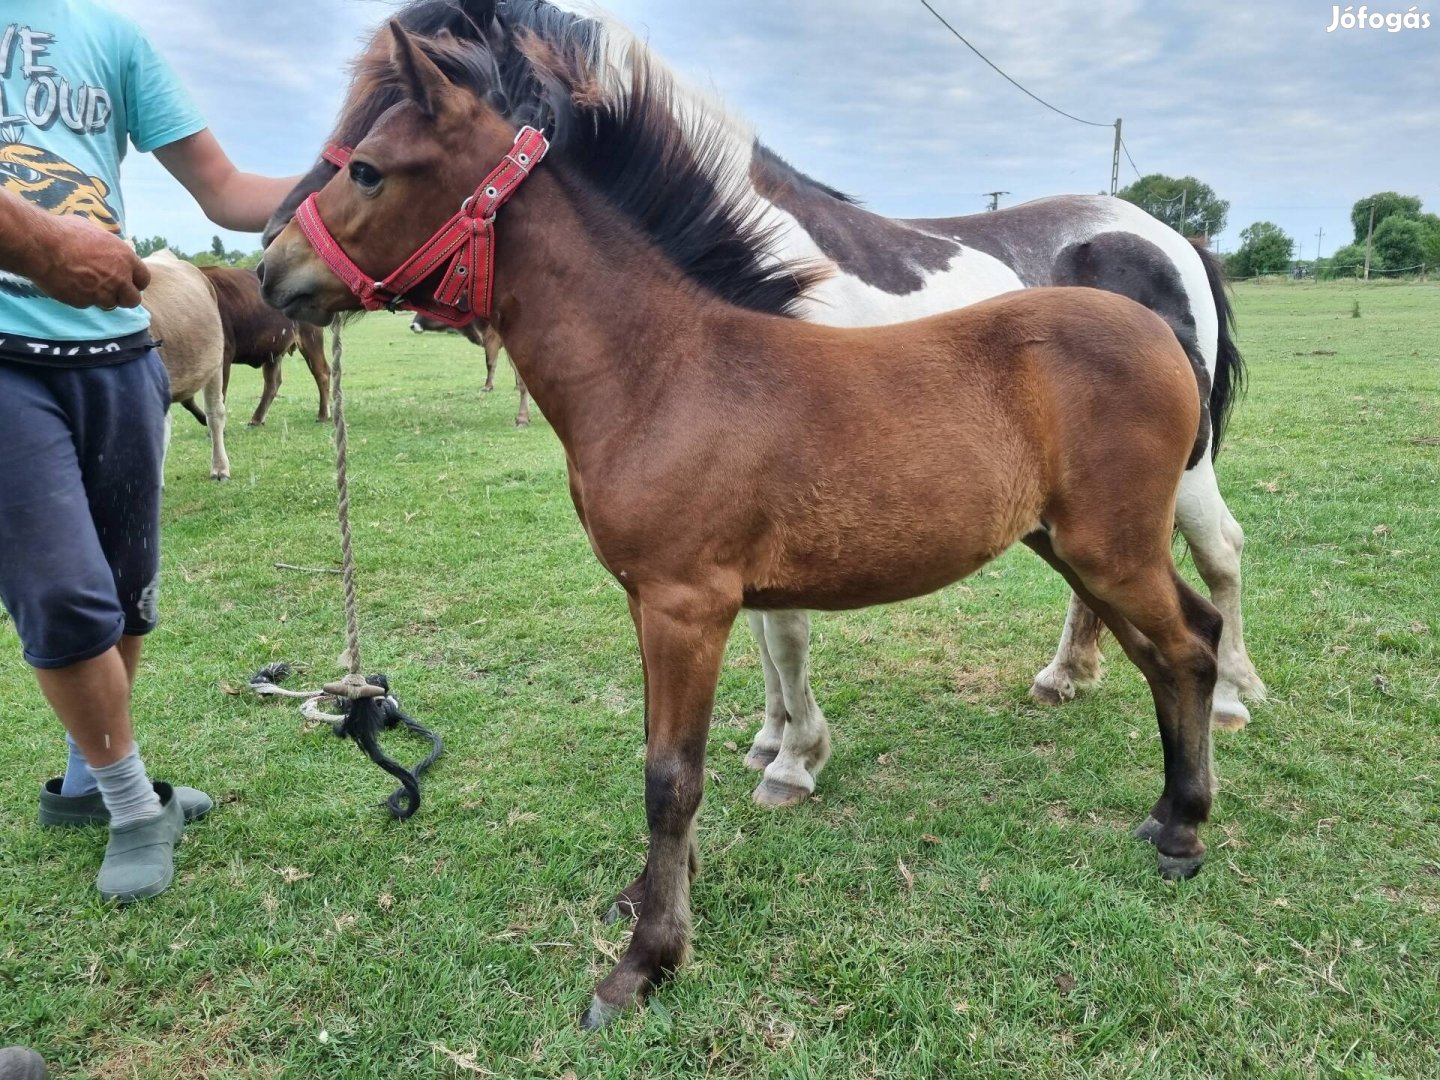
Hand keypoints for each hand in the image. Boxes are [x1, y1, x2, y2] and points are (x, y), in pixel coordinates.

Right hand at [31, 213, 150, 309]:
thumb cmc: (64, 232)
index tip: (128, 282)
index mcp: (125, 257)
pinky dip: (82, 298)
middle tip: (114, 292)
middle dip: (125, 297)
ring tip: (87, 285)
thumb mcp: (92, 230)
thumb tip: (106, 243)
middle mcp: (118, 278)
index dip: (135, 282)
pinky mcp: (84, 302)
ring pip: (110, 304)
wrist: (41, 245)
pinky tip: (71, 285)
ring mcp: (102, 292)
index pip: (144, 279)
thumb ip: (106, 243)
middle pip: (133, 300)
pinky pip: (88, 304)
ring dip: (102, 298)